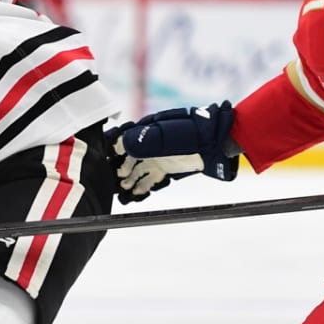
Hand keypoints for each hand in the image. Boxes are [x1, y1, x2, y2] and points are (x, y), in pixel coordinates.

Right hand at [108, 101, 239, 202]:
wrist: (214, 142)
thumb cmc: (189, 134)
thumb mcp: (164, 135)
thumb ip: (143, 140)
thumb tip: (122, 146)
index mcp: (148, 130)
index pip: (126, 138)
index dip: (116, 147)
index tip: (109, 156)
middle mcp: (151, 143)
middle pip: (130, 156)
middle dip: (122, 166)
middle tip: (116, 177)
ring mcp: (159, 156)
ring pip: (139, 168)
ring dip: (130, 178)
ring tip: (123, 188)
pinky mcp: (168, 167)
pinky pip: (151, 178)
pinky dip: (143, 185)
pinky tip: (137, 194)